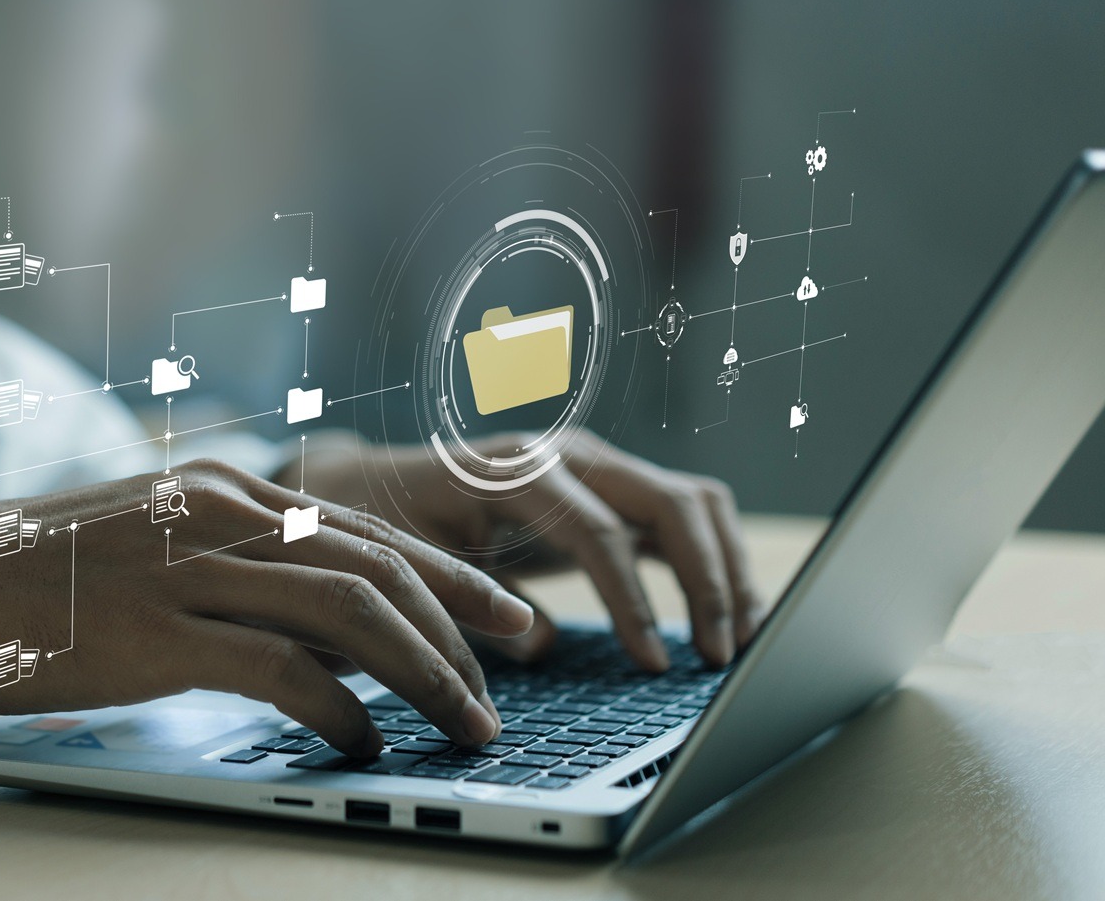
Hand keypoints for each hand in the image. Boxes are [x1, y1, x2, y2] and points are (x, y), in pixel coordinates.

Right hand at [0, 460, 536, 757]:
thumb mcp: (141, 544)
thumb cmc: (24, 579)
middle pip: (382, 560)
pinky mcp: (159, 631)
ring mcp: (190, 568)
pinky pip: (282, 668)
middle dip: (467, 620)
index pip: (370, 525)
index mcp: (222, 489)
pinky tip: (363, 741)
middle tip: (522, 668)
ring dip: (427, 670)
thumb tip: (303, 617)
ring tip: (468, 722)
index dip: (454, 574)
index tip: (510, 615)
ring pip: (352, 607)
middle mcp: (220, 513)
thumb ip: (223, 562)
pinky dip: (340, 707)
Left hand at [277, 430, 762, 670]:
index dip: (632, 601)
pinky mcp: (614, 491)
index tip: (652, 665)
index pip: (599, 530)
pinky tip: (731, 618)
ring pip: (693, 502)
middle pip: (668, 502)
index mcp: (515, 469)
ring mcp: (599, 467)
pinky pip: (687, 516)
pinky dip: (718, 562)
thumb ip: (474, 600)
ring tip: (741, 642)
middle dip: (706, 582)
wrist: (380, 485)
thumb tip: (539, 644)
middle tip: (719, 658)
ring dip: (728, 570)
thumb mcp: (417, 565)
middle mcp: (569, 455)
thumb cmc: (393, 525)